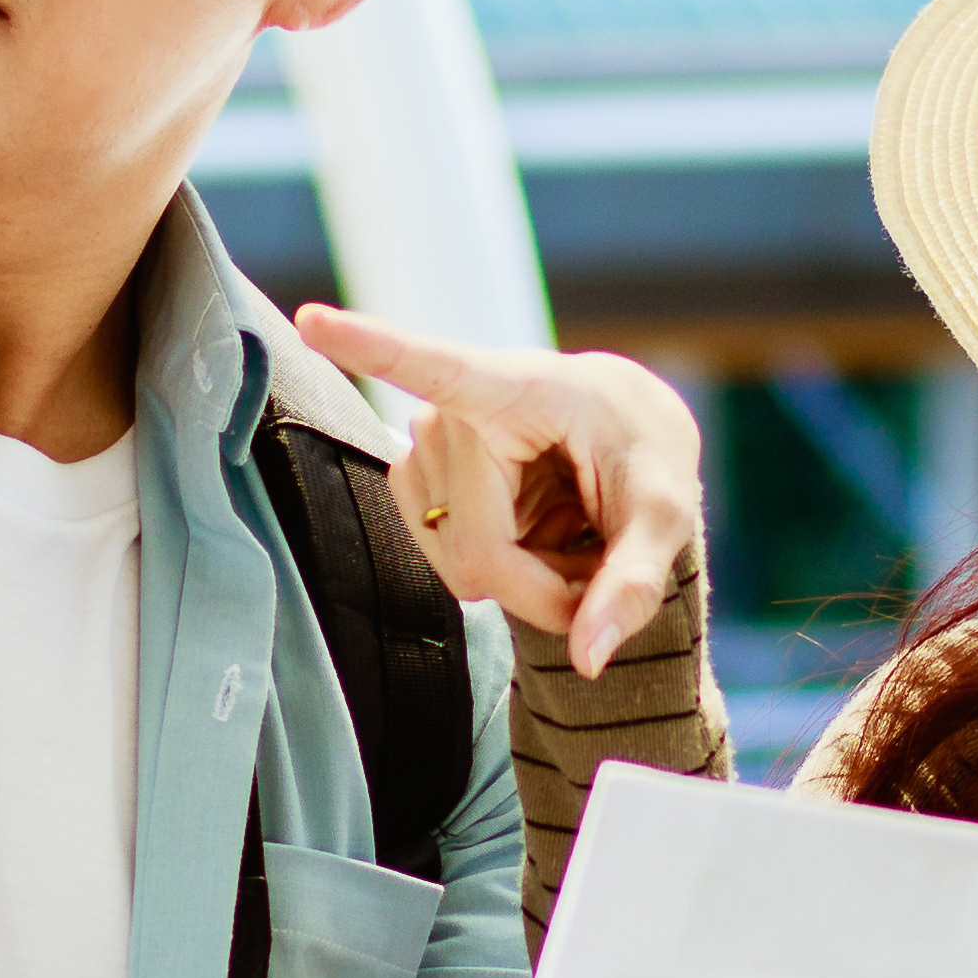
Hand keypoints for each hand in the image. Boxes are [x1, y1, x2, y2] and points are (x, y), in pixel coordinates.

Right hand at [286, 306, 706, 678]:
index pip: (433, 365)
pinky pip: (449, 561)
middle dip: (545, 584)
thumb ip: (634, 584)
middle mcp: (453, 412)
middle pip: (478, 553)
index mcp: (515, 387)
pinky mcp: (416, 477)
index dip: (370, 347)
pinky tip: (535, 533)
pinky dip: (502, 569)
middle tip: (596, 561)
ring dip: (525, 577)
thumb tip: (589, 659)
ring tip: (568, 532)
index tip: (312, 318)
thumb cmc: (646, 456)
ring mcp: (425, 446)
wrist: (624, 438)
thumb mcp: (665, 513)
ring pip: (460, 567)